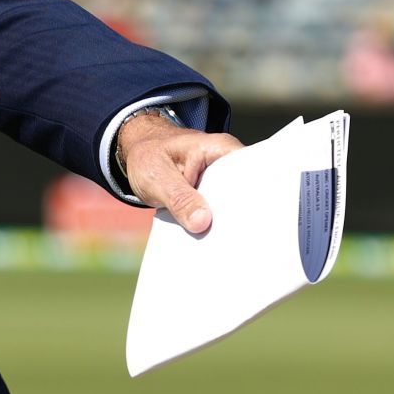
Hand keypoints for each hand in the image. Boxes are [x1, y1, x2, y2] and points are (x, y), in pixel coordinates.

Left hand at [117, 112, 243, 232]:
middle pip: (246, 191)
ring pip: (234, 204)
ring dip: (227, 222)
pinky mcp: (214, 194)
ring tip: (223, 244)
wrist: (138, 157)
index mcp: (218, 149)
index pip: (249, 172)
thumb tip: (202, 222)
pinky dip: (215, 223)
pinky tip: (211, 240)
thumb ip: (179, 199)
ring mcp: (222, 179)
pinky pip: (220, 210)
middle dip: (241, 215)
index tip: (250, 222)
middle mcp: (227, 162)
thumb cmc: (147, 157)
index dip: (254, 196)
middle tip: (235, 240)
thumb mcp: (156, 177)